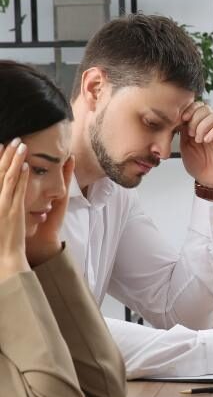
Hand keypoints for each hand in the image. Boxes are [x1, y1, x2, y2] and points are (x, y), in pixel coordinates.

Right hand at [0, 140, 30, 280]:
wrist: (1, 258)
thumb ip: (1, 202)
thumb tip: (2, 189)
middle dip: (5, 154)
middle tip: (12, 138)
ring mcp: (2, 205)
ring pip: (8, 177)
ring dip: (15, 160)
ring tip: (20, 144)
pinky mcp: (13, 212)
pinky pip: (18, 191)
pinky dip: (22, 177)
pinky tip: (26, 166)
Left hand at [179, 102, 212, 188]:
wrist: (208, 179)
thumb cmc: (197, 164)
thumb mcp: (184, 145)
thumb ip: (183, 130)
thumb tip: (179, 117)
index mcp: (199, 125)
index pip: (196, 107)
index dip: (189, 109)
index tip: (182, 118)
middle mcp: (210, 126)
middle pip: (205, 108)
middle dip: (194, 119)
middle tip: (190, 134)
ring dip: (202, 126)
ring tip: (198, 140)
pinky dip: (212, 132)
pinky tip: (206, 140)